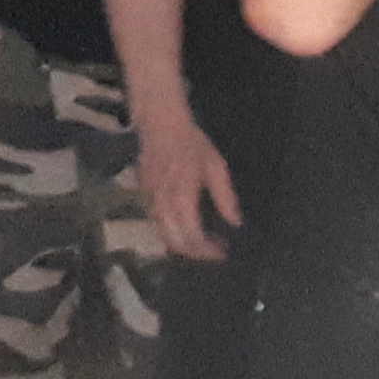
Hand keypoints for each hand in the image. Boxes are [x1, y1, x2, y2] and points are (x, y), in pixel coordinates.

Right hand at [137, 106, 241, 264]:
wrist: (160, 125)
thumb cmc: (192, 143)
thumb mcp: (215, 167)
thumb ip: (225, 197)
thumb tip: (235, 222)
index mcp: (182, 197)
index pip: (193, 236)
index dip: (207, 250)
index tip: (223, 252)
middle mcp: (163, 205)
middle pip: (175, 243)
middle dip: (196, 253)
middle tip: (214, 252)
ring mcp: (150, 202)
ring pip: (163, 236)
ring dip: (183, 246)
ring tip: (202, 244)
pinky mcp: (143, 198)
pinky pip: (156, 225)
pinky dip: (171, 234)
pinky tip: (185, 230)